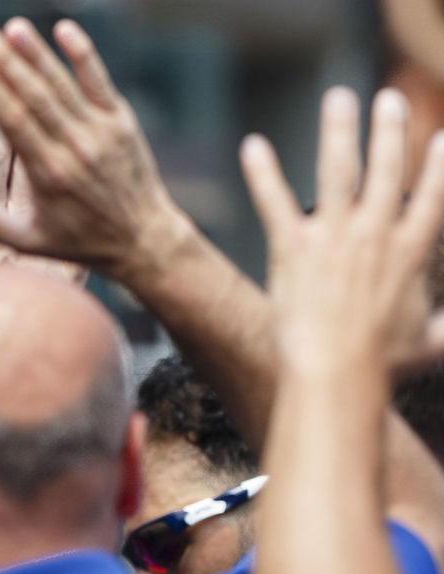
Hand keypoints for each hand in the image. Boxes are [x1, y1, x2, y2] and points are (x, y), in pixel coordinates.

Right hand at [0, 17, 182, 284]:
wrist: (142, 239)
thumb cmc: (80, 241)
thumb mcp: (29, 242)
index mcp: (49, 174)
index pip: (14, 121)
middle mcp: (75, 148)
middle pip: (34, 95)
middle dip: (4, 61)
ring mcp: (100, 131)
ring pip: (63, 84)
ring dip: (36, 52)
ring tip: (11, 26)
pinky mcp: (120, 121)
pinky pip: (99, 82)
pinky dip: (82, 55)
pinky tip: (64, 28)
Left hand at [240, 86, 443, 377]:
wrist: (336, 373)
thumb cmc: (381, 368)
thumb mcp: (430, 346)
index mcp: (410, 252)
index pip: (433, 197)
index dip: (439, 165)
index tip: (442, 136)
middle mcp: (375, 234)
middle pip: (387, 169)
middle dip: (389, 130)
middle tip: (389, 99)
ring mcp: (333, 237)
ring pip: (338, 170)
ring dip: (338, 130)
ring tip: (338, 98)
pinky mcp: (292, 248)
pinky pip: (274, 201)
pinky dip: (262, 173)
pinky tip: (252, 145)